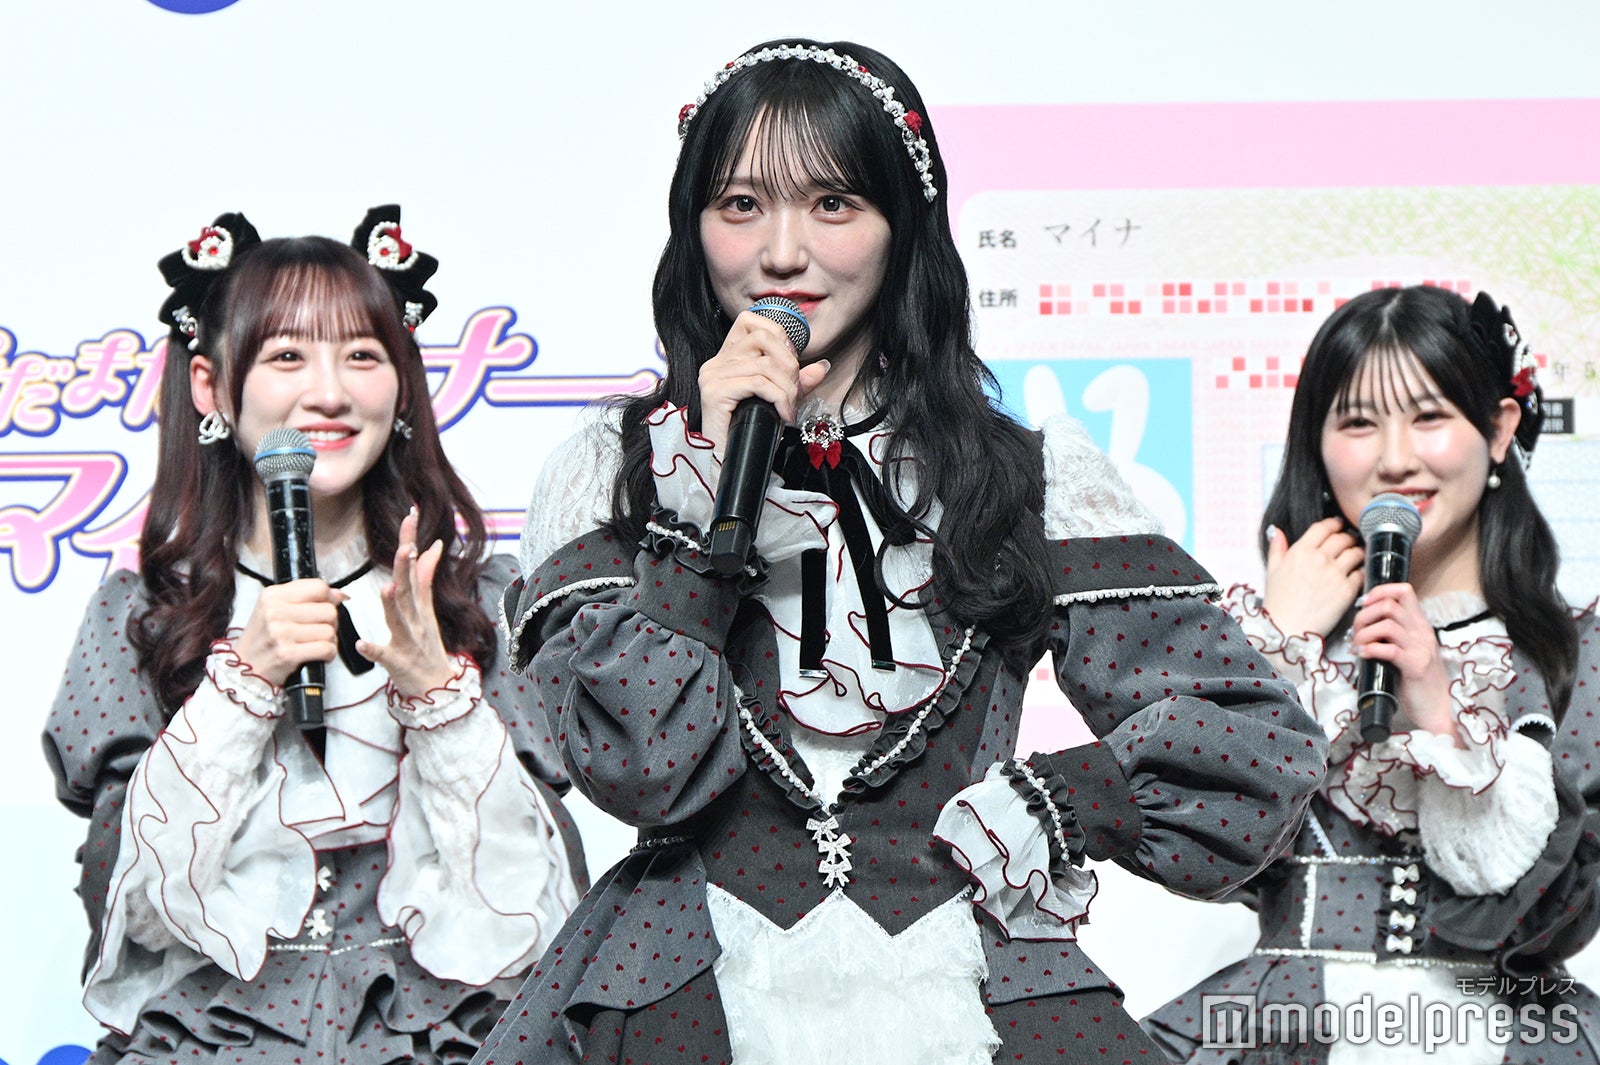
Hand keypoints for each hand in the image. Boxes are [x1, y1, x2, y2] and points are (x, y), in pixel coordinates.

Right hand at [234, 578, 339, 687]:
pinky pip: (326, 649)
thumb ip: (305, 597)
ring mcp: (280, 633)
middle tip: (317, 631)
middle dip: (330, 624)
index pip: (318, 587)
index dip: (330, 598)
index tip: (325, 607)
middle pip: (329, 611)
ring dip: (328, 641)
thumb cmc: (263, 639)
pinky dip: (328, 654)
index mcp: (272, 595)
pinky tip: (316, 655)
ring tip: (313, 644)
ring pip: (329, 631)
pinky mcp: (287, 654)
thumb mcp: (274, 609)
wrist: (241, 669)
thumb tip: (340, 595)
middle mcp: (274, 611)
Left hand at [357, 507, 455, 698]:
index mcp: (418, 605)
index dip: (411, 541)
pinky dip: (374, 650)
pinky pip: (384, 656)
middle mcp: (415, 618)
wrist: (437, 689)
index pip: (413, 567)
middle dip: (405, 566)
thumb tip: (430, 547)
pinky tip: (361, 644)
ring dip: (393, 604)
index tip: (410, 515)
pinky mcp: (398, 663)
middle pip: (408, 589)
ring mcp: (408, 640)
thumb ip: (425, 578)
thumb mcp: (427, 609)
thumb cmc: (427, 648)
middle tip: (405, 545)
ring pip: (399, 620)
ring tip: (387, 588)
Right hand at [697, 309, 829, 454]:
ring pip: (765, 364)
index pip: (750, 320)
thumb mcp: (779, 400)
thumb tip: (822, 365)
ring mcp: (712, 376)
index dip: (778, 334)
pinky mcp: (714, 392)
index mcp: (727, 358)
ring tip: (789, 408)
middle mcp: (716, 362)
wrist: (729, 463)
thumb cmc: (750, 433)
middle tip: (794, 391)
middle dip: (789, 364)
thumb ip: (797, 381)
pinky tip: (783, 414)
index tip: (790, 363)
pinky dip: (779, 398)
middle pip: (763, 338)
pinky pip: (758, 383)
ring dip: (787, 388)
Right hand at [1261, 517, 1363, 637]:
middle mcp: (1319, 559)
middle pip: (1342, 538)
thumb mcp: (1272, 570)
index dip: (1333, 524)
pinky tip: (1358, 573)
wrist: (1287, 628)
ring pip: (1356, 552)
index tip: (1338, 525)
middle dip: (1347, 537)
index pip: (1323, 527)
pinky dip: (1362, 571)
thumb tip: (1276, 531)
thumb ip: (1277, 548)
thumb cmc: (1278, 602)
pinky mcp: (1347, 590)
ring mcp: (1335, 574)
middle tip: (1349, 541)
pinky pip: (1361, 573)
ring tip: (1357, 555)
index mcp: (1300, 551)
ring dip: (1358, 551)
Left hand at [1351, 582, 1457, 740]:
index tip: (1364, 604)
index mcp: (1420, 625)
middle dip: (1364, 616)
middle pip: (1389, 605)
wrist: (1437, 709)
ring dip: (1364, 633)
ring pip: (1387, 625)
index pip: (1404, 592)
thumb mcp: (1409, 650)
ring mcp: (1421, 649)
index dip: (1380, 591)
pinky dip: (1370, 649)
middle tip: (1355, 632)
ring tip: (1357, 646)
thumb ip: (1394, 635)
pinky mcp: (1416, 667)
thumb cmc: (1418, 681)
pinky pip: (1389, 649)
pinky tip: (1363, 655)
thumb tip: (1363, 624)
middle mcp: (1422, 633)